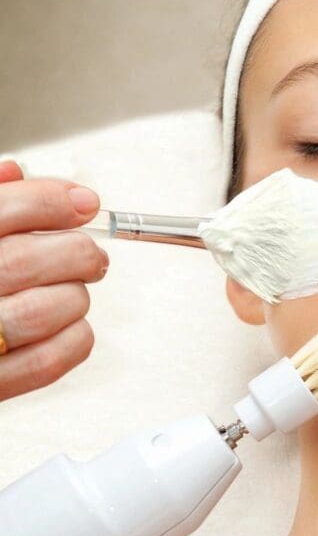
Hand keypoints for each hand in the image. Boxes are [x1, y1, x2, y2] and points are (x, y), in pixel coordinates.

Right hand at [0, 159, 107, 400]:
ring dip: (74, 297)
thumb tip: (15, 173)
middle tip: (90, 255)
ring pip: (43, 311)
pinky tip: (71, 325)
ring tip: (73, 291)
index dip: (52, 200)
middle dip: (76, 252)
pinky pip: (46, 362)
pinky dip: (75, 339)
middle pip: (27, 260)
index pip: (5, 209)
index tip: (84, 202)